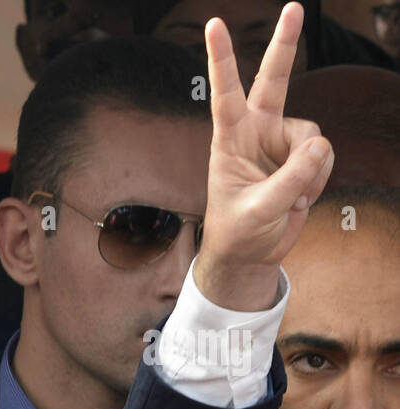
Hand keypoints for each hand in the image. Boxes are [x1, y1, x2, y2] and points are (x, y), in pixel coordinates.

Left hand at [194, 2, 333, 309]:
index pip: (225, 94)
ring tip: (291, 196)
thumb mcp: (259, 211)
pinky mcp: (301, 157)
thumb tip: (321, 146)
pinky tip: (300, 198)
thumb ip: (290, 180)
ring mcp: (281, 143)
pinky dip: (318, 179)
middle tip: (295, 6)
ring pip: (313, 136)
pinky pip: (323, 157)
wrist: (250, 253)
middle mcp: (256, 133)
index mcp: (229, 141)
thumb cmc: (239, 232)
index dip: (222, 60)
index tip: (215, 25)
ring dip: (309, 170)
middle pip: (274, 81)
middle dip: (285, 44)